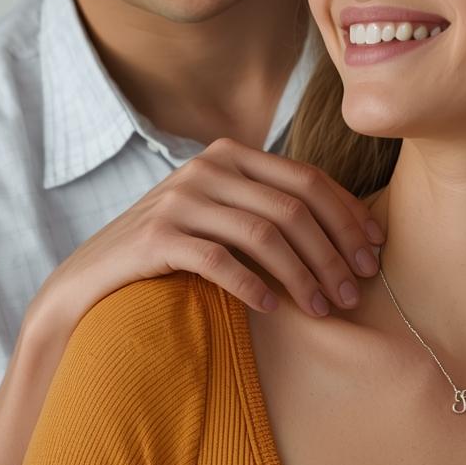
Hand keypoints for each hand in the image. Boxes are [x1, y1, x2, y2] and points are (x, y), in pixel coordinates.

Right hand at [41, 137, 385, 321]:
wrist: (91, 279)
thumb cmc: (172, 251)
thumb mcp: (222, 217)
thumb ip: (268, 209)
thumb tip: (349, 232)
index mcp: (230, 155)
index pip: (308, 179)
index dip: (348, 216)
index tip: (374, 253)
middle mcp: (207, 167)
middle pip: (294, 208)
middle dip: (333, 252)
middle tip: (355, 292)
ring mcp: (179, 199)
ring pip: (265, 235)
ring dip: (304, 276)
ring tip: (324, 309)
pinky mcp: (157, 236)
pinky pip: (222, 260)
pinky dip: (254, 286)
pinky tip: (274, 309)